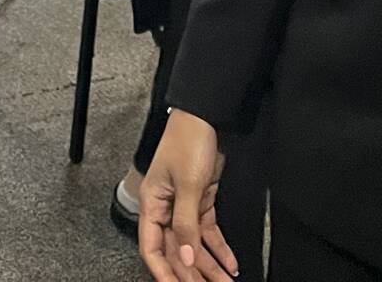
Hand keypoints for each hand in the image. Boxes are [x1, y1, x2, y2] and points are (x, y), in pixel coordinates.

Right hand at [140, 109, 238, 281]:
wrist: (206, 116)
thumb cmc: (188, 140)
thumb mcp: (189, 185)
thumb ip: (185, 224)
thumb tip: (184, 258)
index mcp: (153, 203)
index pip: (152, 247)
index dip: (163, 271)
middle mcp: (165, 207)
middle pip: (175, 249)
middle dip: (191, 273)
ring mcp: (184, 205)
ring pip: (194, 244)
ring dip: (209, 265)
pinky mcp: (201, 200)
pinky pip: (208, 231)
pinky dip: (219, 248)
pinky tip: (230, 262)